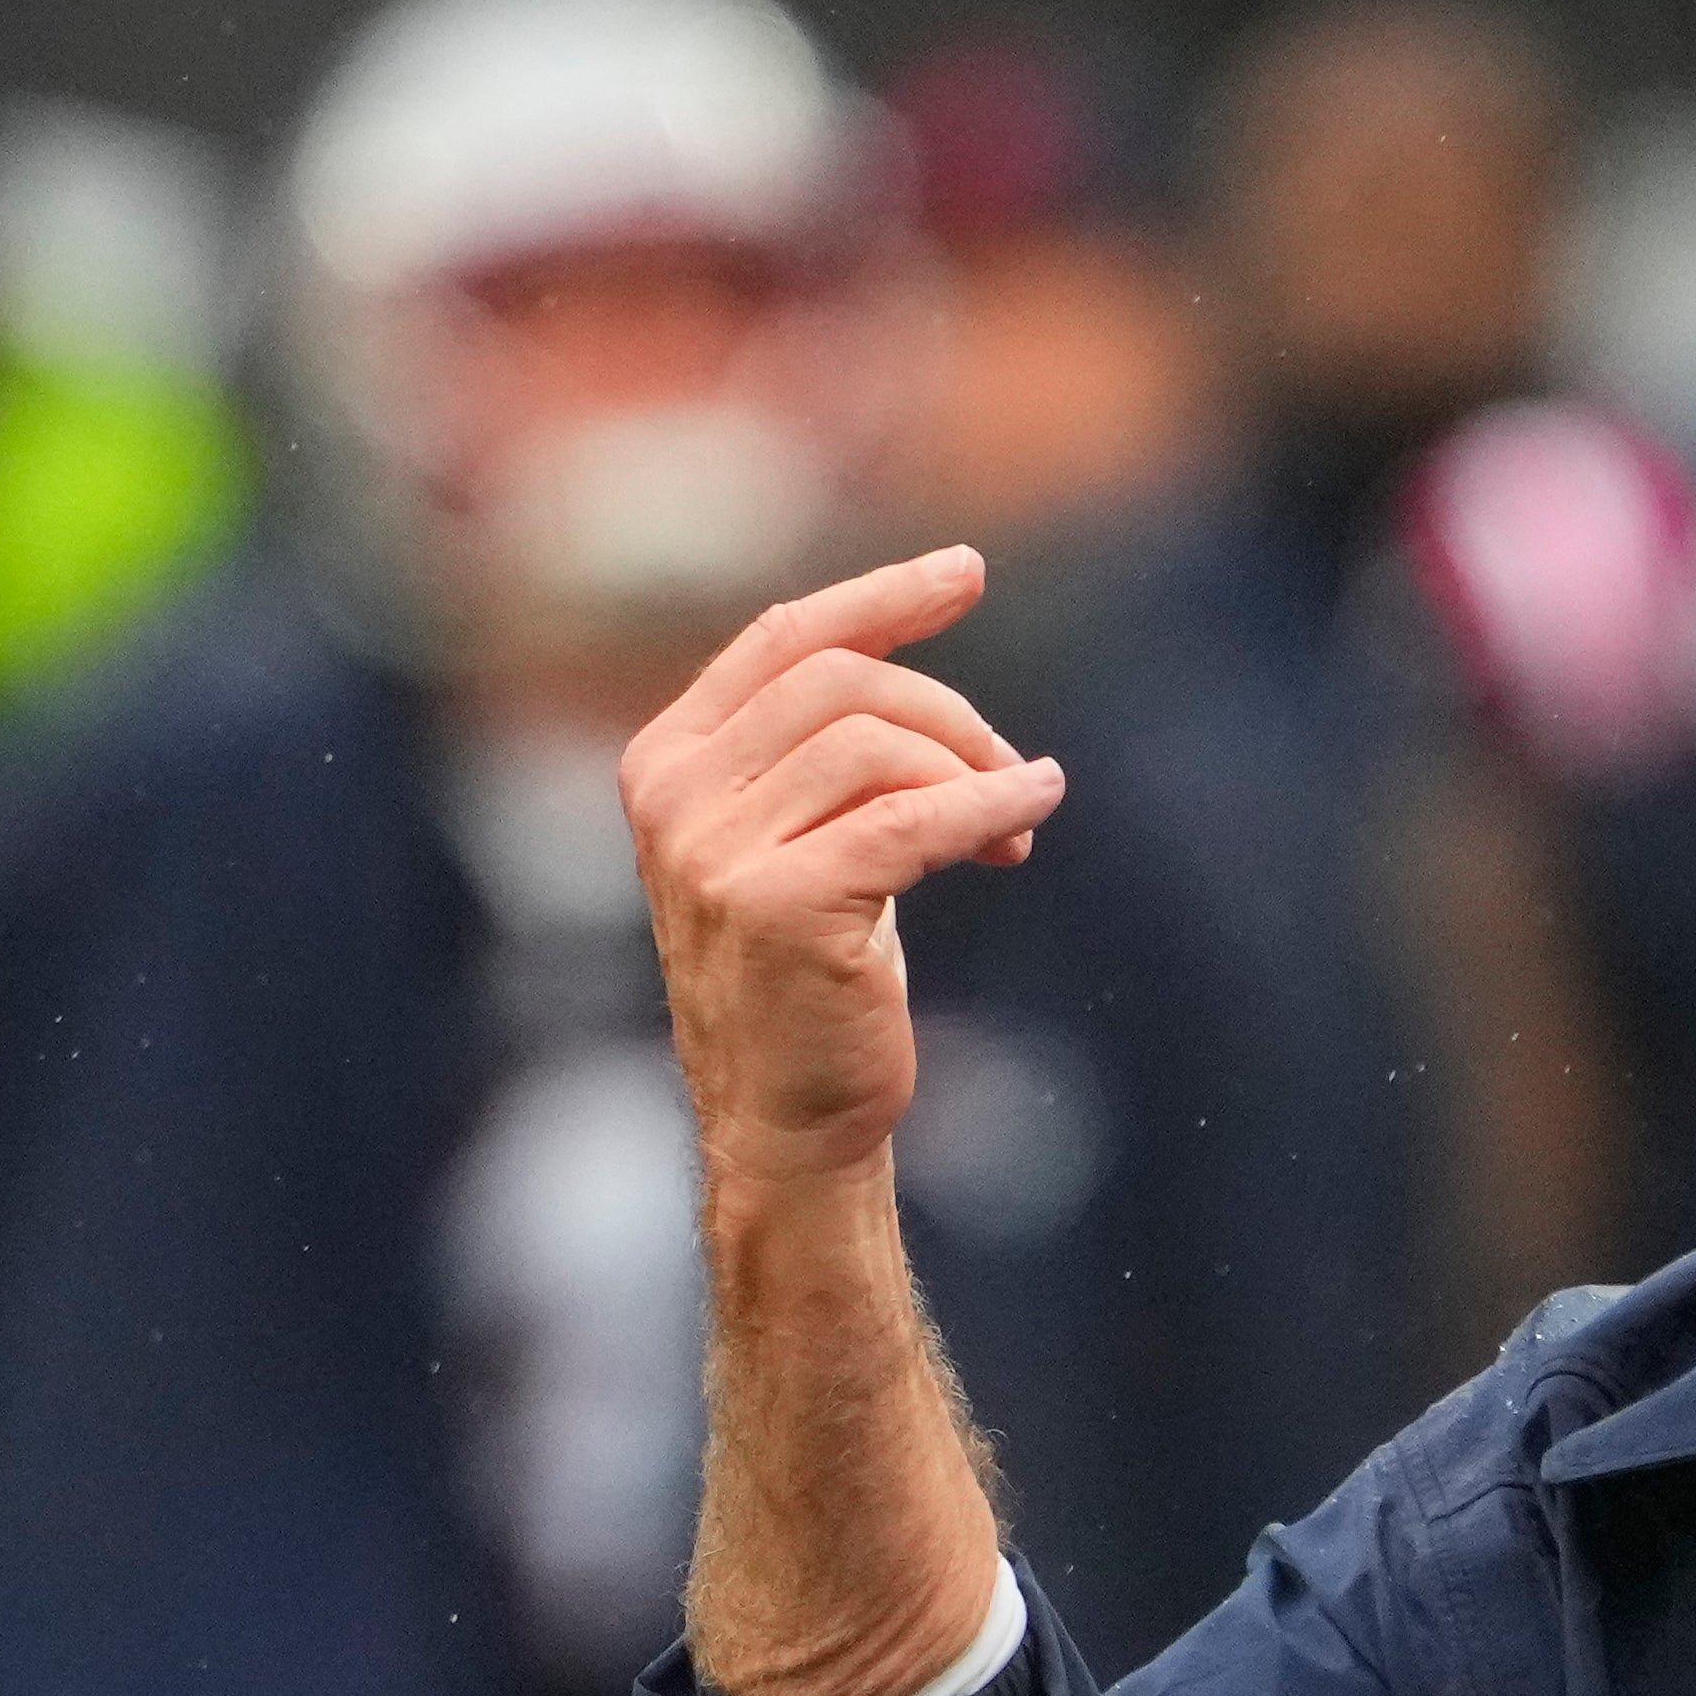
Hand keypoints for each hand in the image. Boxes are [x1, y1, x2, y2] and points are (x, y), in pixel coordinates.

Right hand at [625, 546, 1065, 1192]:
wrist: (787, 1123)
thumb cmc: (809, 985)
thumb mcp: (796, 844)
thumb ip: (822, 757)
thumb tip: (913, 666)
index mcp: (666, 763)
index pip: (783, 640)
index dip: (881, 597)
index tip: (967, 572)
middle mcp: (674, 795)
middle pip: (844, 684)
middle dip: (952, 715)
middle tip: (1013, 771)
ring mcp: (714, 850)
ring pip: (879, 745)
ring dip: (973, 775)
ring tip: (1014, 830)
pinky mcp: (777, 904)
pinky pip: (911, 821)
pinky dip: (987, 807)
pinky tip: (1030, 814)